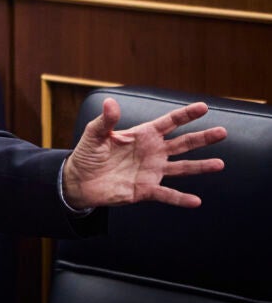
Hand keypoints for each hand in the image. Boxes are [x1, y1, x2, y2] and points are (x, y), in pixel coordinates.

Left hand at [63, 98, 226, 209]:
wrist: (79, 181)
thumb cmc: (88, 154)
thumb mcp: (94, 134)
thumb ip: (105, 120)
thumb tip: (110, 102)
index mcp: (143, 135)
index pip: (168, 122)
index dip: (185, 115)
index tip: (203, 107)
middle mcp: (152, 152)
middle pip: (182, 143)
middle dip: (202, 138)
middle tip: (223, 132)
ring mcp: (151, 171)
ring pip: (181, 167)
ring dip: (200, 166)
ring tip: (219, 164)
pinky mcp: (145, 190)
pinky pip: (166, 195)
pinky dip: (180, 198)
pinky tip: (195, 201)